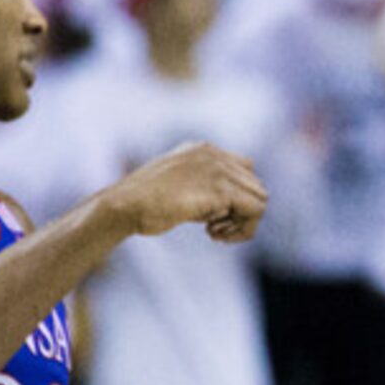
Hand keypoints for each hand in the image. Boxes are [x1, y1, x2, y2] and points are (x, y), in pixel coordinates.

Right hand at [101, 142, 266, 242]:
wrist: (122, 205)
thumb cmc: (143, 203)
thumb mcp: (178, 187)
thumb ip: (204, 188)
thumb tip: (228, 208)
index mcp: (203, 149)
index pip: (244, 169)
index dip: (236, 198)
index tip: (215, 217)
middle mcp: (214, 154)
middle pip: (255, 185)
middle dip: (241, 212)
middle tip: (215, 229)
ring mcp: (218, 168)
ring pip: (261, 198)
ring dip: (243, 223)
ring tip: (215, 232)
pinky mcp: (219, 188)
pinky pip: (255, 210)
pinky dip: (242, 229)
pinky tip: (212, 234)